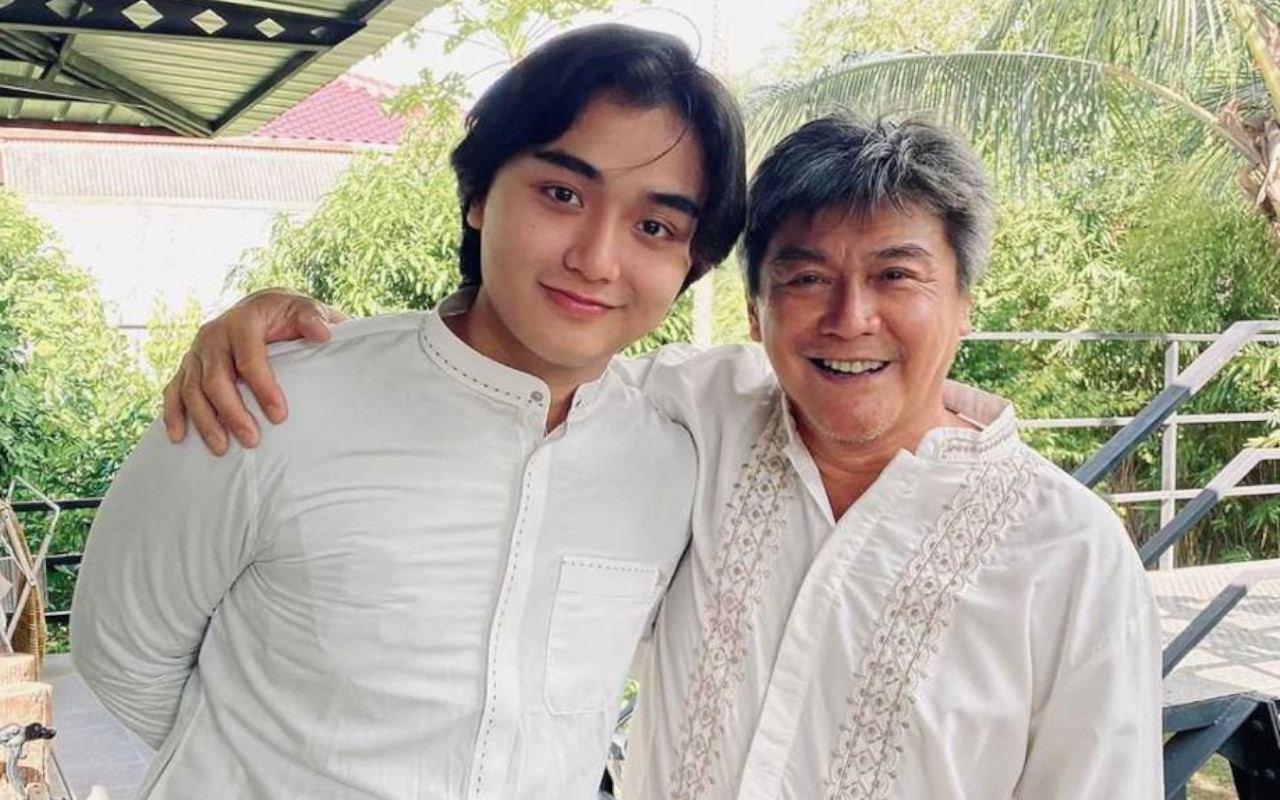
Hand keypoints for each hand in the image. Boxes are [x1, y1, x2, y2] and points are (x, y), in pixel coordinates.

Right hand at [162, 289, 349, 454]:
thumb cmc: (286, 314)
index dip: (263, 388)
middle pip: (216, 379)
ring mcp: (196, 352)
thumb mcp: (304, 309)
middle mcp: (213, 335)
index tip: (279, 416)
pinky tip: (178, 437)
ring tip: (221, 448)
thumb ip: (313, 318)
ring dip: (205, 421)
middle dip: (232, 412)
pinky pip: (173, 390)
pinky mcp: (187, 366)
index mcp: (242, 321)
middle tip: (252, 439)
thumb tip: (322, 334)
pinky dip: (173, 414)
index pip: (249, 359)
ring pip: (191, 390)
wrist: (260, 308)